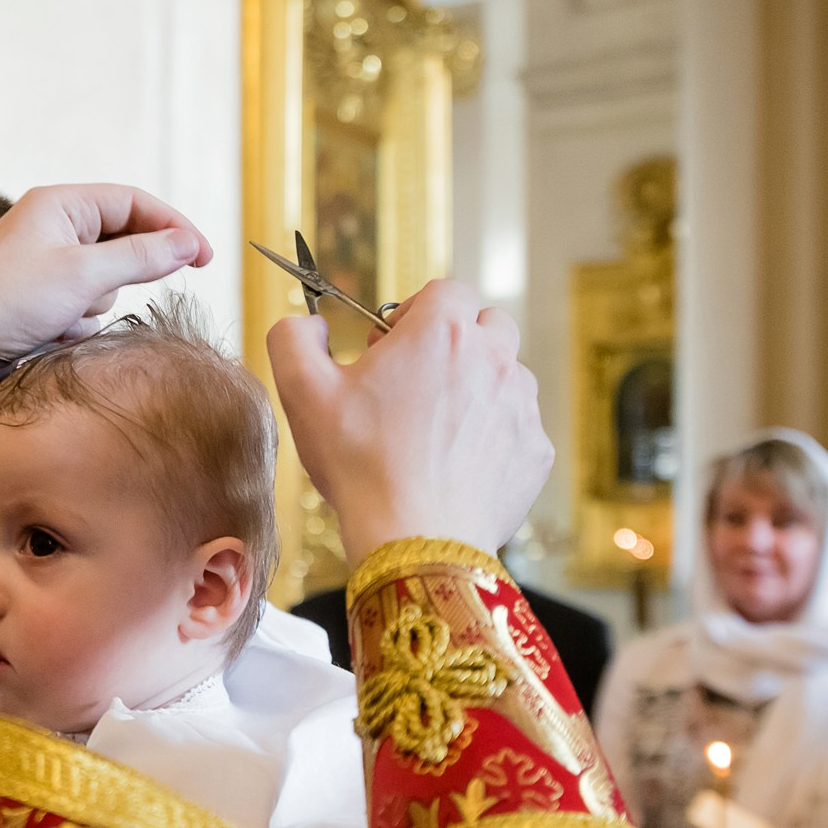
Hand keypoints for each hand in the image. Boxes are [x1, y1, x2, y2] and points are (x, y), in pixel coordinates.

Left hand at [0, 185, 212, 406]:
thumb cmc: (8, 303)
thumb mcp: (84, 275)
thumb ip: (142, 257)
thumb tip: (188, 244)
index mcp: (60, 204)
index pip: (133, 202)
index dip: (173, 226)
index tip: (205, 257)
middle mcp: (53, 227)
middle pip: (123, 241)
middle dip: (122, 274)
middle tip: (105, 296)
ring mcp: (46, 264)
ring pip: (105, 281)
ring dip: (93, 304)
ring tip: (58, 318)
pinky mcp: (40, 300)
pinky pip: (82, 307)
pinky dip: (75, 323)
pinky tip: (46, 334)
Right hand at [265, 279, 552, 556]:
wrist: (414, 537)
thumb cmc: (361, 465)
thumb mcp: (302, 392)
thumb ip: (293, 338)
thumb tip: (308, 324)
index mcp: (442, 332)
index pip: (445, 290)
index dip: (415, 312)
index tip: (392, 346)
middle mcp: (493, 359)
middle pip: (487, 324)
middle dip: (456, 342)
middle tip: (417, 381)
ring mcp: (521, 406)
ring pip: (507, 375)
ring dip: (477, 388)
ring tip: (436, 429)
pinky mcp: (534, 450)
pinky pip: (518, 427)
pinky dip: (492, 438)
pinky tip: (456, 465)